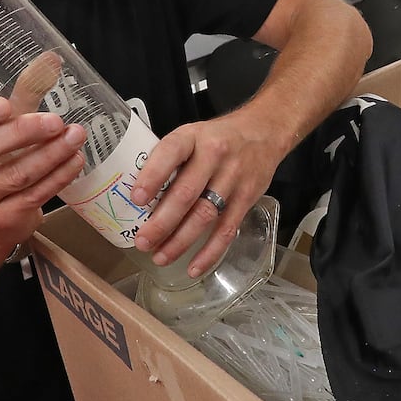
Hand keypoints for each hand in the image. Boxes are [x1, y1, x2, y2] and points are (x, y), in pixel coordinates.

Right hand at [0, 96, 85, 252]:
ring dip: (51, 155)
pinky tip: (75, 161)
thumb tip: (53, 59)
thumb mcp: (3, 125)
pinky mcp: (3, 218)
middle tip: (56, 121)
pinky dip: (58, 177)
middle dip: (24, 133)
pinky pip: (34, 195)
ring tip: (76, 137)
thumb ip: (25, 93)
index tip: (6, 105)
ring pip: (16, 175)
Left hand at [130, 108, 287, 276]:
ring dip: (180, 241)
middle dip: (162, 222)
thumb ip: (168, 160)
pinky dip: (210, 253)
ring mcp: (233, 179)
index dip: (153, 176)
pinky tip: (193, 268)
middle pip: (186, 193)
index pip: (171, 153)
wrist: (264, 132)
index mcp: (193, 137)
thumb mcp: (191, 135)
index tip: (136, 199)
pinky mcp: (247, 199)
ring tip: (160, 257)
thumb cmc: (217, 138)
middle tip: (142, 242)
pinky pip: (227, 230)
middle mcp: (214, 156)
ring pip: (205, 215)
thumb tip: (138, 195)